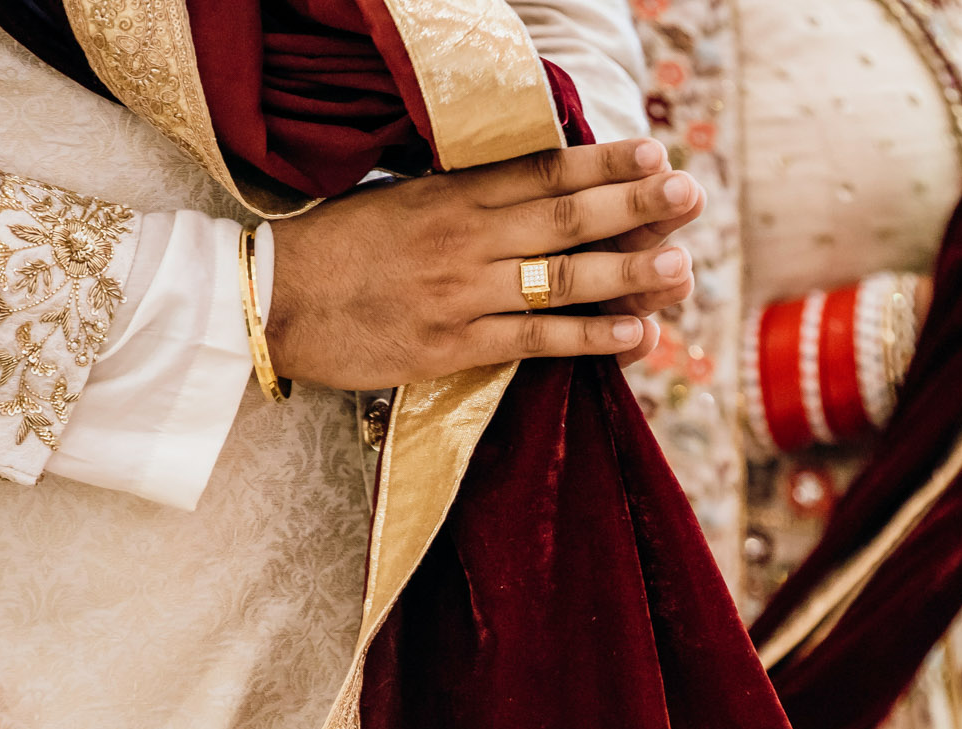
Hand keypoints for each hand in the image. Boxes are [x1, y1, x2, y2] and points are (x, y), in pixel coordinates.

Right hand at [265, 138, 699, 389]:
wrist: (271, 304)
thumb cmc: (336, 252)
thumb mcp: (399, 200)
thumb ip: (463, 196)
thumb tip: (528, 188)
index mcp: (451, 194)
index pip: (542, 170)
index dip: (604, 160)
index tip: (654, 150)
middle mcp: (465, 237)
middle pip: (566, 215)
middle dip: (635, 202)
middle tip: (690, 193)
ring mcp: (462, 292)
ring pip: (561, 277)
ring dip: (628, 271)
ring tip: (680, 265)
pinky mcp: (454, 346)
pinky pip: (537, 339)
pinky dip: (591, 337)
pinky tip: (637, 335)